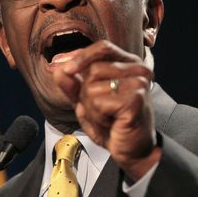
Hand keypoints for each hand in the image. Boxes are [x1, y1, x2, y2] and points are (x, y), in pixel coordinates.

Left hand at [53, 40, 161, 180]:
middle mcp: (137, 69)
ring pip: (92, 86)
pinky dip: (97, 116)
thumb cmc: (113, 123)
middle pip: (93, 68)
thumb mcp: (87, 102)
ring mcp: (139, 82)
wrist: (132, 151)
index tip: (67, 69)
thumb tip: (58, 70)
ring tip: (106, 117)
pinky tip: (111, 123)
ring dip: (91, 107)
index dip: (82, 56)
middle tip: (99, 109)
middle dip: (86, 93)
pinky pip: (99, 102)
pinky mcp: (136, 99)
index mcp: (128, 63)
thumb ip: (73, 85)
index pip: (103, 47)